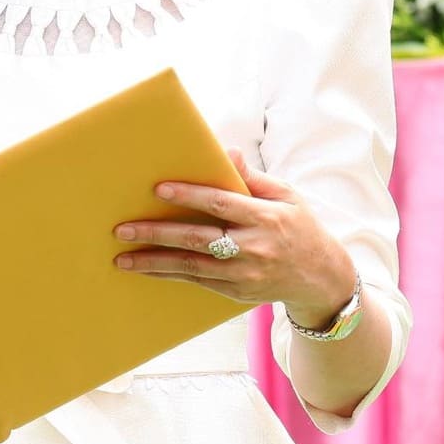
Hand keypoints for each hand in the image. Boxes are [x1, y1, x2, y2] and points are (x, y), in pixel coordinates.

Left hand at [113, 149, 357, 325]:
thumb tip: (227, 151)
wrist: (320, 277)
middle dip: (158, 233)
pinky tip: (148, 269)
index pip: (222, 204)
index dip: (190, 195)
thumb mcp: (285, 195)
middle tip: (123, 229)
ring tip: (123, 257)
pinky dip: (170, 275)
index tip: (159, 189)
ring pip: (192, 266)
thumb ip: (252, 177)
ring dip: (155, 262)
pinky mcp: (237, 292)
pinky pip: (197, 282)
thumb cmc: (298, 227)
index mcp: (266, 217)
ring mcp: (244, 274)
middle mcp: (254, 247)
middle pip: (198, 238)